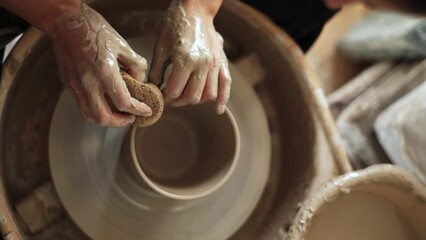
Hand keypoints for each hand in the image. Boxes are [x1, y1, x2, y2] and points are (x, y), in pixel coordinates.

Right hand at [49, 3, 151, 126]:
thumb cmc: (94, 29)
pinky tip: (105, 101)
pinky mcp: (68, 83)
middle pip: (103, 117)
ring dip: (106, 119)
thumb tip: (141, 81)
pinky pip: (82, 105)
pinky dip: (95, 109)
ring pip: (89, 115)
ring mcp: (75, 84)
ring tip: (118, 113)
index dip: (138, 110)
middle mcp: (88, 82)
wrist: (65, 21)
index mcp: (104, 71)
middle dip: (120, 122)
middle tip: (130, 117)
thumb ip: (135, 64)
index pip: (123, 102)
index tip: (146, 111)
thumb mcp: (122, 44)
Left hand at [149, 0, 230, 113]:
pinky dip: (223, 100)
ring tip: (185, 97)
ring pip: (208, 95)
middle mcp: (202, 63)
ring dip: (195, 100)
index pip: (174, 90)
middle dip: (178, 102)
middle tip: (170, 99)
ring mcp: (214, 63)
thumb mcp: (160, 47)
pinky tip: (218, 110)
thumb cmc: (175, 25)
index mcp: (185, 59)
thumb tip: (153, 89)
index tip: (160, 96)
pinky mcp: (222, 62)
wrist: (195, 9)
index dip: (165, 97)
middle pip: (192, 96)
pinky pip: (226, 85)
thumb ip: (156, 71)